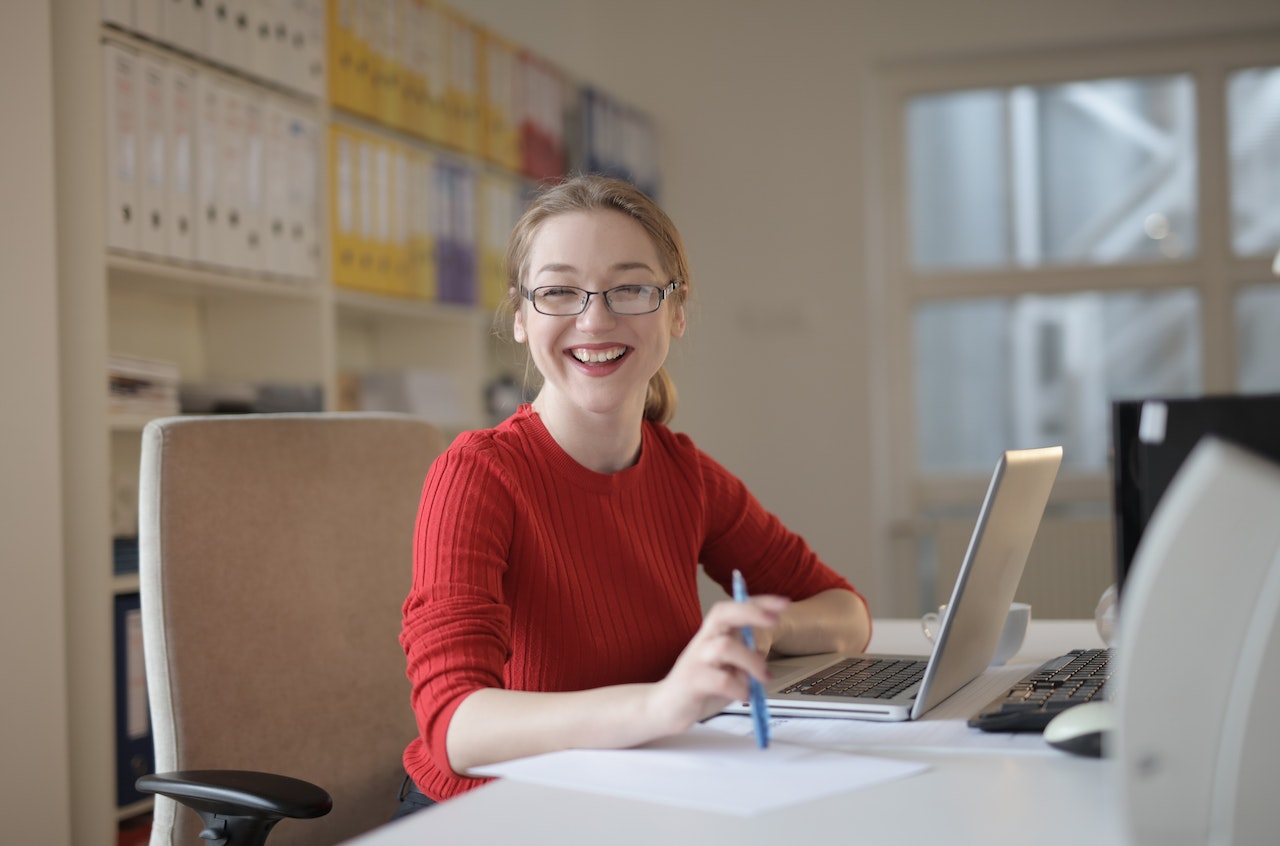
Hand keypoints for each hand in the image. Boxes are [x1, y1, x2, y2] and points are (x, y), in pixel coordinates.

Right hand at [644, 595, 788, 735]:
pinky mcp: (692, 681)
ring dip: (751, 661)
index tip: (784, 603)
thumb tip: (763, 654)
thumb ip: (744, 659)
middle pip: (722, 613)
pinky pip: (720, 680)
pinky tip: (743, 695)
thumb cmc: (701, 686)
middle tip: (774, 620)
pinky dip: (739, 688)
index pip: (734, 607)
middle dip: (750, 612)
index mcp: (714, 634)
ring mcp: (696, 660)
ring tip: (763, 678)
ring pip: (725, 646)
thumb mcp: (728, 669)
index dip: (758, 602)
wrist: (666, 708)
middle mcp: (703, 640)